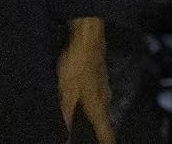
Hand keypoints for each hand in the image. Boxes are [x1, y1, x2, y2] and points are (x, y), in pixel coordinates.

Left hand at [56, 16, 114, 143]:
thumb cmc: (78, 64)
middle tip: (103, 137)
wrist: (88, 37)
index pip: (105, 129)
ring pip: (103, 104)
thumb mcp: (66, 93)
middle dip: (103, 129)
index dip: (107, 141)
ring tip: (96, 121)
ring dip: (99, 114)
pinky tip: (90, 97)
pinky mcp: (100, 73)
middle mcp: (104, 95)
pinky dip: (96, 100)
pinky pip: (100, 93)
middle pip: (105, 117)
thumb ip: (65, 116)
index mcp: (97, 104)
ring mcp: (104, 83)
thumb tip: (65, 138)